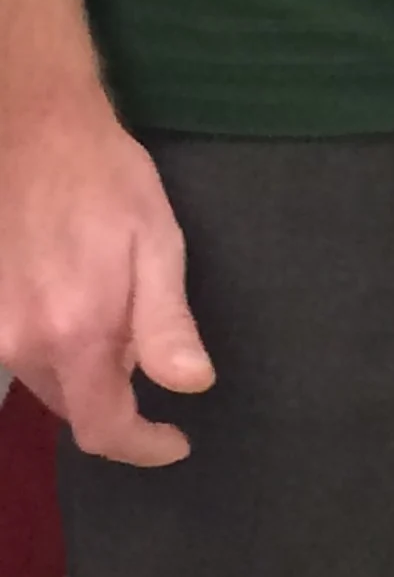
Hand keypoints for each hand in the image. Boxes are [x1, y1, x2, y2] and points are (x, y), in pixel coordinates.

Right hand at [0, 85, 212, 461]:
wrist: (35, 129)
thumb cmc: (108, 181)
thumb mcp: (158, 243)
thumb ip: (167, 324)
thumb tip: (192, 385)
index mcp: (75, 334)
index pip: (103, 428)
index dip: (141, 447)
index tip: (174, 441)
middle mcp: (21, 342)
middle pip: (71, 406)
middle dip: (111, 391)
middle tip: (141, 344)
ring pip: (42, 379)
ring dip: (77, 367)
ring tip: (106, 310)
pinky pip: (17, 348)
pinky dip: (48, 342)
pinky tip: (68, 297)